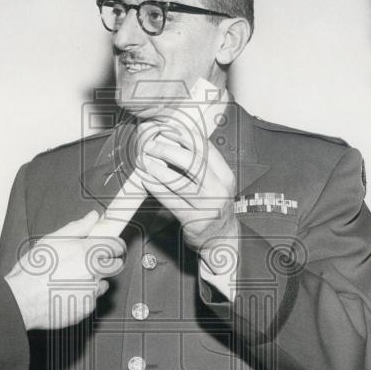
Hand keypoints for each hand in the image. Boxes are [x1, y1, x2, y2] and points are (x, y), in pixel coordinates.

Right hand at [5, 211, 125, 329]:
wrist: (23, 298)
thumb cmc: (34, 270)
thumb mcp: (53, 239)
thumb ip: (78, 227)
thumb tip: (92, 217)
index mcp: (87, 252)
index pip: (117, 245)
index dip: (115, 244)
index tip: (113, 246)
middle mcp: (94, 271)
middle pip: (116, 266)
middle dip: (108, 263)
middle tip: (93, 263)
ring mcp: (92, 291)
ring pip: (103, 284)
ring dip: (94, 281)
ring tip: (73, 280)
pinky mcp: (87, 307)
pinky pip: (91, 300)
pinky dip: (83, 296)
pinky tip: (67, 291)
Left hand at [136, 113, 238, 257]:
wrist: (222, 239)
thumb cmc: (213, 207)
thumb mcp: (214, 184)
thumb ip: (197, 165)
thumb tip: (170, 142)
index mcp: (225, 176)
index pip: (206, 148)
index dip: (184, 136)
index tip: (167, 130)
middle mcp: (219, 189)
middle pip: (193, 162)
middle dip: (168, 150)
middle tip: (152, 146)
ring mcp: (208, 206)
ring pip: (180, 182)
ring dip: (158, 169)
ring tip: (145, 161)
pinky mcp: (194, 221)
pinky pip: (171, 201)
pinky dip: (156, 188)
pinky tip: (147, 180)